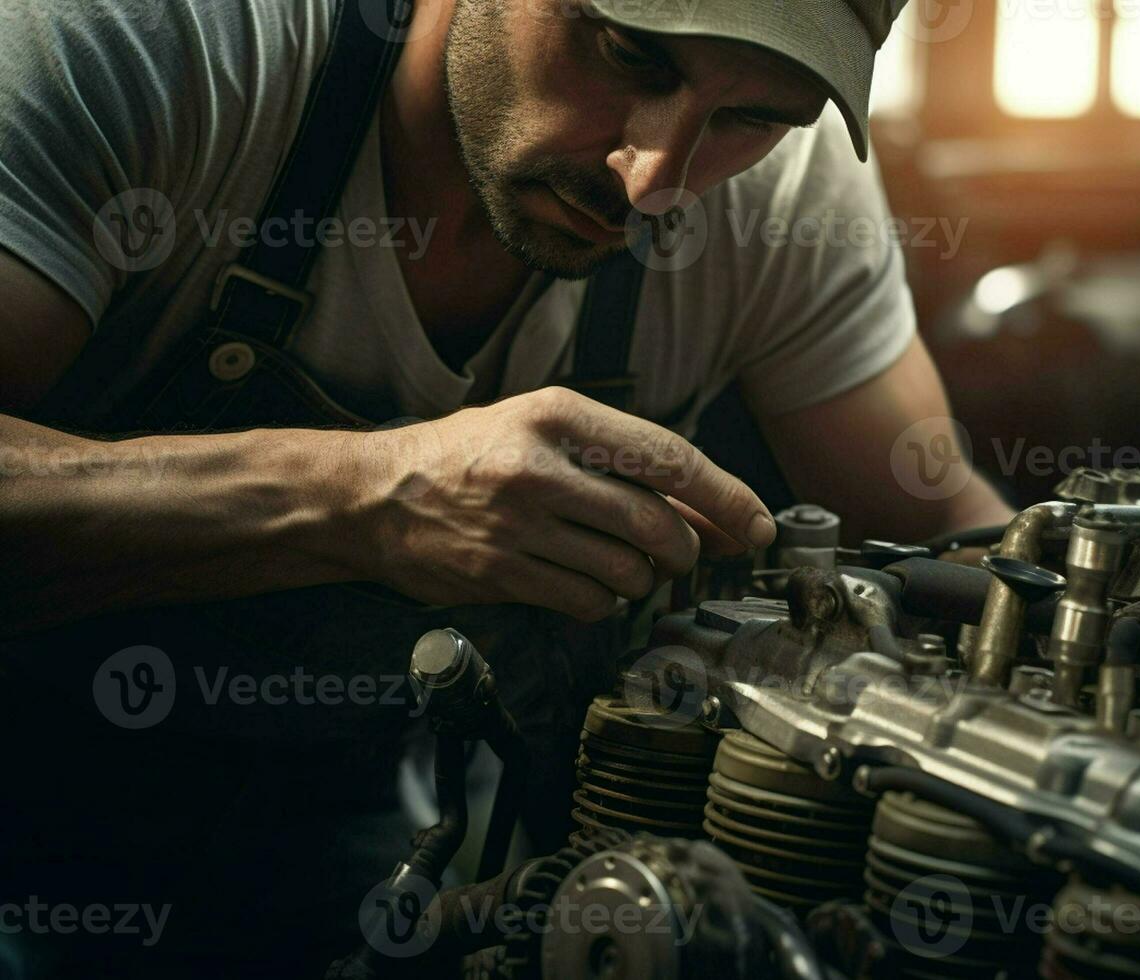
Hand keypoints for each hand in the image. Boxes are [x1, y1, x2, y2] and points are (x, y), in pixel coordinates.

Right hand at [345, 387, 776, 619]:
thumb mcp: (543, 429)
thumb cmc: (471, 456)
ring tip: (625, 565)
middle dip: (687, 550)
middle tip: (683, 555)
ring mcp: (516, 524)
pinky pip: (587, 602)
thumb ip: (622, 463)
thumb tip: (714, 513)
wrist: (374, 496)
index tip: (759, 526)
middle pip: (656, 523)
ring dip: (643, 579)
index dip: (726, 497)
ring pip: (627, 570)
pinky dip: (605, 602)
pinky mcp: (499, 573)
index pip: (669, 458)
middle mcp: (539, 465)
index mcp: (558, 414)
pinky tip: (588, 584)